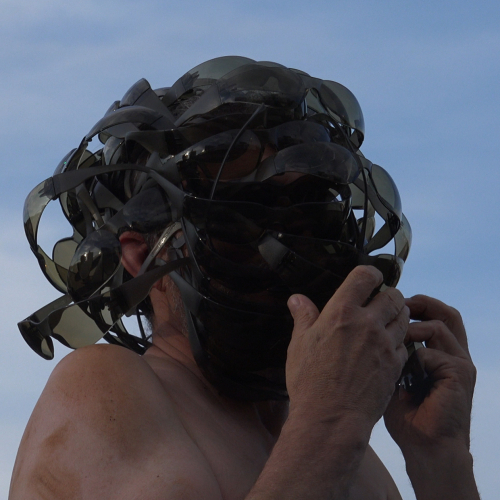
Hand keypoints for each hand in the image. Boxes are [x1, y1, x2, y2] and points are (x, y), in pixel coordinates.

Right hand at [286, 265, 409, 427]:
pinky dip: (400, 340)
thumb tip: (297, 299)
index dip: (370, 273)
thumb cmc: (310, 381)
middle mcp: (368, 323)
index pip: (365, 276)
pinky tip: (388, 347)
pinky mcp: (396, 364)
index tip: (369, 279)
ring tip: (386, 322)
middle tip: (379, 302)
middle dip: (388, 294)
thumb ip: (303, 317)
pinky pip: (406, 343)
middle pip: (393, 295)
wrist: (331, 419)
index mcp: (342, 312)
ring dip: (398, 315)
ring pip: (404, 317)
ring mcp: (385, 344)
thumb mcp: (299, 345)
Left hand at [384, 294, 476, 452]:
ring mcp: (461, 362)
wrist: (425, 447)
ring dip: (410, 329)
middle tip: (396, 304)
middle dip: (420, 303)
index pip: (436, 317)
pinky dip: (412, 358)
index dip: (416, 306)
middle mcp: (455, 354)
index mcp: (443, 353)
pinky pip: (431, 352)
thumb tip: (370, 328)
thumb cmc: (406, 415)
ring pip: (437, 326)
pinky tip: (401, 373)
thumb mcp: (394, 375)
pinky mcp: (460, 373)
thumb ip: (391, 351)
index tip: (390, 305)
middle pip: (446, 313)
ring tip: (392, 341)